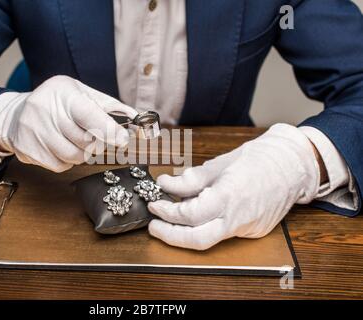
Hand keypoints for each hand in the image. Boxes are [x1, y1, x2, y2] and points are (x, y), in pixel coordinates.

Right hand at [0, 75, 137, 171]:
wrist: (14, 115)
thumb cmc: (56, 102)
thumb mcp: (80, 93)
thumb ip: (107, 105)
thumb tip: (135, 117)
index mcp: (63, 94)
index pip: (88, 114)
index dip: (108, 129)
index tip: (123, 139)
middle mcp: (45, 112)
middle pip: (84, 140)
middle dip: (97, 142)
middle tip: (96, 136)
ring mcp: (35, 133)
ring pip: (75, 156)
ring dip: (83, 152)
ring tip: (75, 138)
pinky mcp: (30, 152)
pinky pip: (61, 165)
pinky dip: (68, 160)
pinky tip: (60, 145)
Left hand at [148, 124, 320, 249]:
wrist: (293, 165)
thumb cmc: (259, 158)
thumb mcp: (220, 164)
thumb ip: (192, 179)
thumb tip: (167, 184)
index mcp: (230, 195)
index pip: (190, 214)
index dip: (168, 211)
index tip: (156, 202)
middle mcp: (239, 217)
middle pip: (197, 240)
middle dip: (170, 235)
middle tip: (154, 225)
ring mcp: (248, 228)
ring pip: (210, 240)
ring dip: (185, 234)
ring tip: (170, 220)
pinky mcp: (252, 232)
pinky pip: (223, 234)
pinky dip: (205, 227)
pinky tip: (197, 216)